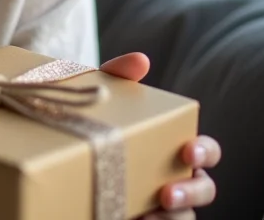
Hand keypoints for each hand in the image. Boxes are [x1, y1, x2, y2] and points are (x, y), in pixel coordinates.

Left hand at [100, 53, 221, 218]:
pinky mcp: (142, 218)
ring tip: (148, 216)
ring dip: (172, 219)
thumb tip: (141, 60)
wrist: (57, 153)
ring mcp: (161, 204)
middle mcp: (175, 176)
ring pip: (185, 218)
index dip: (204, 151)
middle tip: (167, 194)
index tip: (187, 152)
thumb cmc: (94, 121)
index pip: (206, 150)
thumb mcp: (101, 98)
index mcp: (173, 146)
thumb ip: (119, 75)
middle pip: (204, 189)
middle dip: (191, 193)